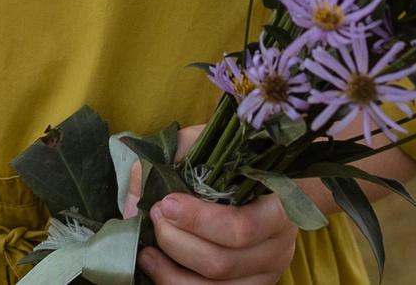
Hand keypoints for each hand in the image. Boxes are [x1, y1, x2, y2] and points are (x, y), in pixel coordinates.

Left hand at [119, 126, 295, 284]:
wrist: (265, 179)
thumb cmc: (237, 159)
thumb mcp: (212, 144)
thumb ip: (174, 157)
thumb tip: (136, 197)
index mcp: (279, 208)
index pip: (242, 228)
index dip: (199, 221)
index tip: (166, 203)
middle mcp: (279, 246)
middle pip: (223, 262)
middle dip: (178, 244)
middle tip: (154, 219)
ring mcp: (267, 271)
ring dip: (173, 274)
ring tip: (147, 253)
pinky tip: (160, 269)